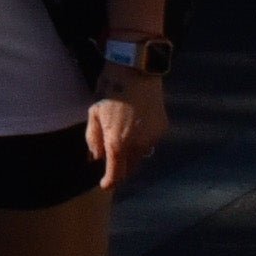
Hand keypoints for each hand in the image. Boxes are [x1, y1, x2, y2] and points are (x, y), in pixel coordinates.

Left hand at [84, 72, 167, 190]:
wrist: (136, 71)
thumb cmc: (110, 90)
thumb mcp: (93, 114)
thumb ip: (94, 139)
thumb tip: (96, 158)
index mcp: (117, 143)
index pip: (116, 174)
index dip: (109, 182)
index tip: (105, 184)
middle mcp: (138, 145)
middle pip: (130, 168)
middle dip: (120, 168)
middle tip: (112, 160)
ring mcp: (153, 138)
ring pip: (141, 156)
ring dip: (132, 155)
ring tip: (124, 140)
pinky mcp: (162, 129)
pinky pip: (150, 142)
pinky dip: (143, 141)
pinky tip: (136, 127)